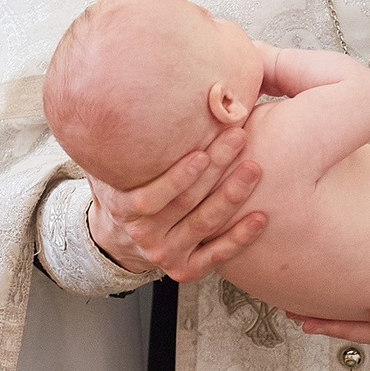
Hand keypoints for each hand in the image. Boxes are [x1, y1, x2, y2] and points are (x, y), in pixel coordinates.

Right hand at [85, 126, 266, 280]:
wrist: (119, 239)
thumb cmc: (124, 190)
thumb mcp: (109, 169)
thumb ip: (115, 145)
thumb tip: (114, 100)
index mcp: (123, 209)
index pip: (151, 197)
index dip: (177, 177)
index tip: (200, 153)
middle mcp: (144, 235)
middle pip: (185, 204)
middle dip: (215, 169)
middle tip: (237, 139)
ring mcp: (165, 254)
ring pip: (205, 225)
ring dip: (232, 196)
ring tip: (254, 168)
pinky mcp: (186, 269)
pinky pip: (217, 255)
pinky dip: (240, 238)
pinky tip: (260, 218)